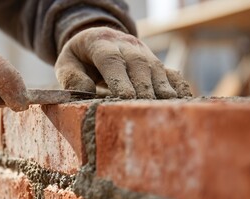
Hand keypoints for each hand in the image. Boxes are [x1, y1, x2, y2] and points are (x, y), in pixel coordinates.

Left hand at [55, 27, 191, 98]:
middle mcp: (126, 45)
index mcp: (100, 43)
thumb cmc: (80, 57)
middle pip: (138, 64)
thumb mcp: (66, 63)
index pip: (111, 60)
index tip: (126, 97)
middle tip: (143, 109)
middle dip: (142, 87)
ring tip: (163, 108)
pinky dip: (178, 86)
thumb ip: (71, 77)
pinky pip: (170, 73)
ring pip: (156, 68)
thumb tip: (86, 91)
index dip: (120, 78)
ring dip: (161, 89)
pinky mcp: (155, 63)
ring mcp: (144, 53)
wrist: (98, 37)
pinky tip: (183, 101)